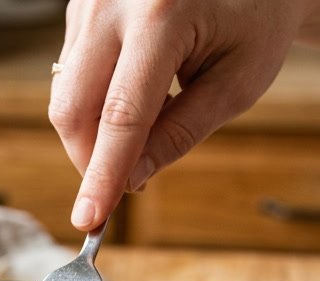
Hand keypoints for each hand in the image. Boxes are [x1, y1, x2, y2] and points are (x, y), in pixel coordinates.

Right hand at [49, 0, 302, 230]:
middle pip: (72, 108)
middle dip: (91, 159)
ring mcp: (90, 0)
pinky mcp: (80, 5)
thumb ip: (180, 134)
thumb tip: (132, 179)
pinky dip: (96, 102)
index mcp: (161, 14)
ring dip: (97, 129)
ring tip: (156, 113)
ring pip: (65, 94)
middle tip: (130, 181)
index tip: (89, 219)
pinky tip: (139, 90)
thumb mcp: (234, 85)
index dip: (102, 175)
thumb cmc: (254, 22)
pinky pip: (70, 74)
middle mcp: (113, 1)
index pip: (120, 116)